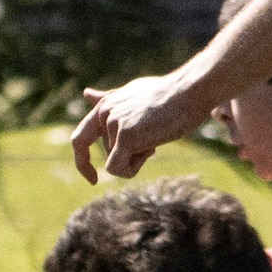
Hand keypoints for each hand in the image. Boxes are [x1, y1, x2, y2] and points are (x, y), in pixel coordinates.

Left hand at [68, 74, 210, 183]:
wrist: (190, 92)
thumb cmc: (169, 95)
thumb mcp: (133, 94)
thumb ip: (110, 100)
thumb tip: (87, 94)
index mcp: (105, 105)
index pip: (81, 138)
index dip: (83, 161)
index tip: (92, 179)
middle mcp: (105, 113)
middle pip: (108, 154)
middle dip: (130, 156)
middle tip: (152, 143)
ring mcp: (113, 123)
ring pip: (116, 163)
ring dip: (139, 158)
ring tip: (157, 134)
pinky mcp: (126, 136)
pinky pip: (117, 169)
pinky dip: (131, 169)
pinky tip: (151, 148)